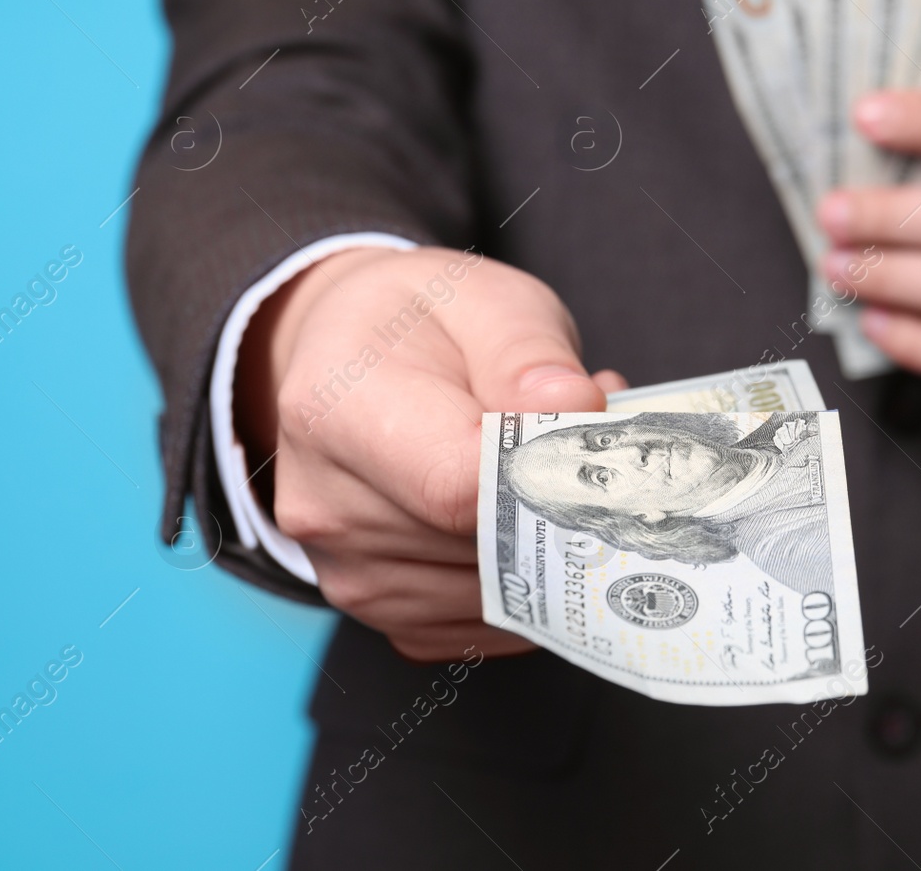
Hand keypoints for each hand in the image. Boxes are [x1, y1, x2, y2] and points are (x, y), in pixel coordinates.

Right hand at [234, 246, 627, 661]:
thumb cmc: (421, 323)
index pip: (456, 487)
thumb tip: (574, 408)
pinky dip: (531, 577)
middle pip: (486, 546)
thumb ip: (528, 351)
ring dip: (552, 540)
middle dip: (560, 500)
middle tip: (589, 435)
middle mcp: (326, 509)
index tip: (594, 434)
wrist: (351, 356)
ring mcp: (350, 574)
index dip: (545, 473)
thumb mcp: (483, 297)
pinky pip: (492, 623)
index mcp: (335, 414)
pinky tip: (526, 512)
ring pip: (501, 593)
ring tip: (551, 463)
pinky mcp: (389, 617)